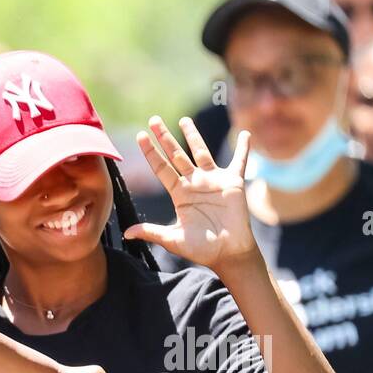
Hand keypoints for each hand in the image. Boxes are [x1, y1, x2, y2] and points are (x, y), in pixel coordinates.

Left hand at [125, 117, 257, 271]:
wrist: (227, 253)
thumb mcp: (173, 239)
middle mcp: (194, 183)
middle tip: (153, 120)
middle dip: (164, 138)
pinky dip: (244, 148)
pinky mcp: (233, 182)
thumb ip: (152, 232)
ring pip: (201, 152)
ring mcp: (213, 180)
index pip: (162, 169)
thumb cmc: (201, 249)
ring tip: (183, 120)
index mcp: (179, 194)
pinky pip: (240, 161)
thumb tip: (126, 233)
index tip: (141, 137)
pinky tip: (246, 134)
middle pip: (176, 155)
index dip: (151, 153)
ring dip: (193, 135)